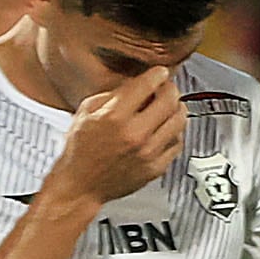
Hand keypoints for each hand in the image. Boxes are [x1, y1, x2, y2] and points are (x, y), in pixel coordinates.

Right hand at [48, 67, 184, 205]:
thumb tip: (135, 84)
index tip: (160, 72)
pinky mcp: (155, 168)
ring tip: (171, 106)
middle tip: (167, 88)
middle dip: (170, 88)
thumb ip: (112, 94)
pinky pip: (178, 144)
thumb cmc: (80, 151)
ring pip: (179, 121)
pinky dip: (176, 132)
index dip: (158, 74)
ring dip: (178, 108)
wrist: (80, 185)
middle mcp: (134, 134)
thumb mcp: (86, 112)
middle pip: (169, 100)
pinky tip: (168, 129)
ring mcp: (148, 152)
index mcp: (114, 116)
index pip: (148, 84)